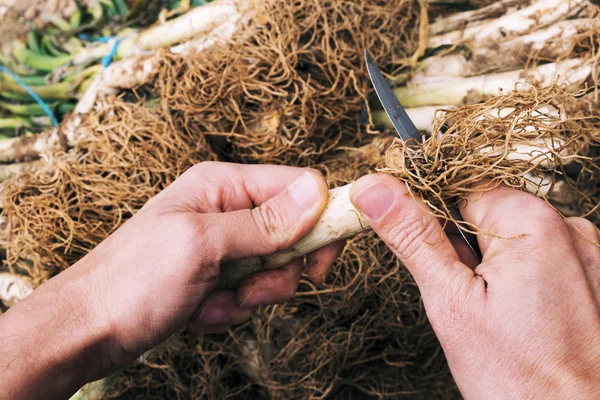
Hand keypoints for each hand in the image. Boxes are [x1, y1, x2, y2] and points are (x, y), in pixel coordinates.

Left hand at [0, 162, 342, 398]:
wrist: (88, 330)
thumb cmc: (132, 280)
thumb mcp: (202, 244)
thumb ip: (264, 221)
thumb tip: (317, 190)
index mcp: (221, 185)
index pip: (296, 186)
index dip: (318, 218)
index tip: (323, 257)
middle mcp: (225, 209)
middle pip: (292, 232)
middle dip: (278, 269)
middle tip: (251, 287)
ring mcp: (222, 245)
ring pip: (275, 268)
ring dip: (250, 294)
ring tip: (212, 301)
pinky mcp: (217, 275)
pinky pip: (251, 291)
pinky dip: (231, 309)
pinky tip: (198, 311)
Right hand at [350, 174, 599, 398]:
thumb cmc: (521, 378)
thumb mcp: (450, 303)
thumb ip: (411, 237)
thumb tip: (374, 189)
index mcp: (531, 222)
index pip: (459, 187)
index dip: (432, 218)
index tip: (426, 253)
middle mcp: (569, 226)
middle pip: (487, 214)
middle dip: (465, 249)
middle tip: (465, 298)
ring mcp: (588, 252)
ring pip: (513, 238)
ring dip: (493, 266)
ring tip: (495, 313)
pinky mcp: (595, 275)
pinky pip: (542, 258)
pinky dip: (521, 278)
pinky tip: (519, 315)